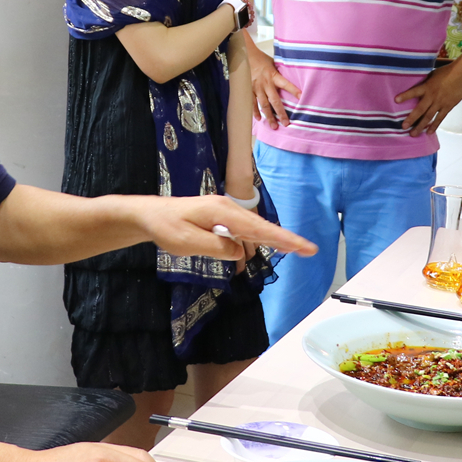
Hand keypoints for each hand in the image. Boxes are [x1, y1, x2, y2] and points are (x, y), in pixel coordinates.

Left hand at [129, 193, 314, 262]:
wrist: (150, 214)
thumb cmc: (166, 227)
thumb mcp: (186, 243)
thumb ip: (216, 247)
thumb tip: (239, 251)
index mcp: (222, 212)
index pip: (258, 229)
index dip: (282, 239)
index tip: (302, 247)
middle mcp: (228, 209)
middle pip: (262, 227)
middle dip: (286, 239)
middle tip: (310, 250)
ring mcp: (225, 213)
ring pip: (255, 229)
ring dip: (274, 239)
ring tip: (297, 249)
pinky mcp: (221, 219)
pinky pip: (244, 231)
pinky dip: (258, 239)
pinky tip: (267, 246)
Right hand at [249, 50, 301, 128]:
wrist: (246, 57)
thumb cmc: (262, 60)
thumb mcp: (274, 64)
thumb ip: (281, 73)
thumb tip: (293, 78)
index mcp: (274, 76)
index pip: (287, 85)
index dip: (294, 91)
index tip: (302, 98)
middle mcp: (266, 84)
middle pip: (275, 101)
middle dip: (281, 113)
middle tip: (286, 123)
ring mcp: (257, 89)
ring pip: (264, 105)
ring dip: (269, 117)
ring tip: (274, 126)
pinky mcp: (249, 91)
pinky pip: (253, 103)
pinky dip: (256, 112)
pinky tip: (259, 119)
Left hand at [395, 64, 461, 134]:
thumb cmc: (447, 72)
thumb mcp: (432, 74)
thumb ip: (425, 81)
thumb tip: (417, 83)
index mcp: (427, 87)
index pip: (414, 92)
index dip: (405, 96)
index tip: (396, 100)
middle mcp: (432, 97)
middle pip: (420, 110)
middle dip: (411, 119)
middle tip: (403, 127)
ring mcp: (440, 103)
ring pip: (429, 117)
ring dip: (420, 126)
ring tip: (413, 134)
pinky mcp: (447, 107)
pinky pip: (440, 118)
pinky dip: (434, 126)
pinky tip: (429, 132)